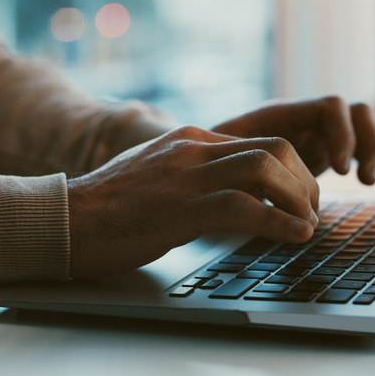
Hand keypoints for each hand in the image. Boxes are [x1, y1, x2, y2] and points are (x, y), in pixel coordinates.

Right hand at [67, 126, 318, 278]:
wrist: (63, 220)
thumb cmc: (109, 208)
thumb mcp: (158, 176)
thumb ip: (193, 174)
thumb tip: (231, 193)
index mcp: (190, 139)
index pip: (261, 141)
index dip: (293, 171)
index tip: (301, 199)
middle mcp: (192, 149)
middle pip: (274, 148)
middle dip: (304, 181)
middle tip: (311, 212)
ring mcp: (185, 176)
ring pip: (265, 169)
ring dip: (299, 199)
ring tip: (308, 226)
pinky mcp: (178, 208)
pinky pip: (243, 207)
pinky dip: (278, 222)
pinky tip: (295, 236)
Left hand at [212, 96, 374, 184]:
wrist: (203, 162)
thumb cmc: (207, 158)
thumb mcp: (221, 158)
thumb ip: (241, 161)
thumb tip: (253, 177)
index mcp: (281, 114)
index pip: (329, 107)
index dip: (342, 135)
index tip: (340, 170)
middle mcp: (302, 118)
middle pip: (353, 111)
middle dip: (365, 141)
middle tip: (357, 177)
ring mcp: (313, 133)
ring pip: (360, 125)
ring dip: (372, 148)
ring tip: (366, 180)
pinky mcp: (318, 151)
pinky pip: (355, 145)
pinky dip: (365, 159)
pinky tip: (362, 182)